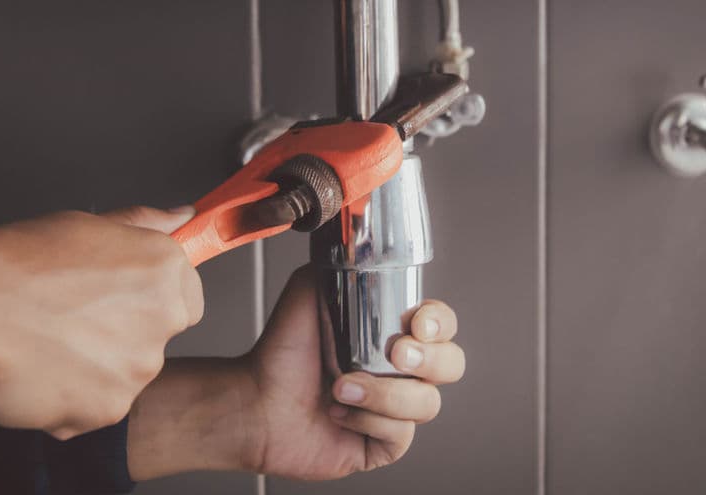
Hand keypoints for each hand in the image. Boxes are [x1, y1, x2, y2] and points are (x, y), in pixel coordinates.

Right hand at [0, 206, 202, 439]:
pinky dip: (69, 399)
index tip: (124, 300)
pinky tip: (38, 371)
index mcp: (163, 271)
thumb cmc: (15, 265)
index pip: (187, 296)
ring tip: (45, 344)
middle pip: (154, 338)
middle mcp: (162, 320)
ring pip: (123, 375)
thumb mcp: (87, 225)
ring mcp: (137, 369)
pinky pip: (95, 408)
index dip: (150, 300)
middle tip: (70, 319)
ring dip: (94, 367)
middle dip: (120, 334)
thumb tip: (180, 217)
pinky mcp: (108, 409)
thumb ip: (144, 226)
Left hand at [246, 267, 464, 477]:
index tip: (418, 322)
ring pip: (426, 404)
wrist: (255, 401)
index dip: (440, 323)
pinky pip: (401, 435)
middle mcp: (399, 373)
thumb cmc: (279, 354)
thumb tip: (357, 246)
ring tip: (341, 387)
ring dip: (385, 394)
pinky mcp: (381, 445)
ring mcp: (393, 410)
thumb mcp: (307, 293)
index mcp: (391, 335)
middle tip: (395, 355)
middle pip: (451, 365)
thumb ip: (336, 269)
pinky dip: (371, 421)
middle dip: (431, 359)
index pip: (441, 325)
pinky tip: (340, 413)